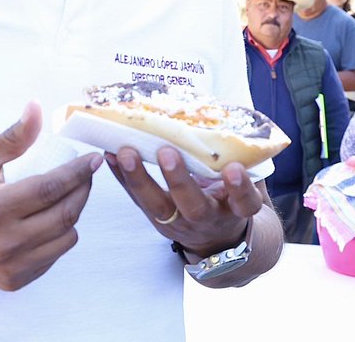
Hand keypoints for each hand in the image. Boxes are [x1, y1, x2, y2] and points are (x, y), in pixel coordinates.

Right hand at [0, 102, 102, 290]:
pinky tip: (49, 220)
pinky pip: (53, 257)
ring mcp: (10, 266)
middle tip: (85, 175)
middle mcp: (4, 242)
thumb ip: (11, 137)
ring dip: (73, 214)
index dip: (77, 172)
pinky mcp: (13, 281)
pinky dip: (58, 236)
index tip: (92, 159)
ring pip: (65, 239)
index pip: (50, 188)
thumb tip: (36, 109)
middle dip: (82, 190)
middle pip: (64, 214)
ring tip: (67, 196)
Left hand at [106, 146, 259, 257]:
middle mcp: (207, 219)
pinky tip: (110, 155)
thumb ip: (234, 162)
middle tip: (166, 152)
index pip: (245, 203)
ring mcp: (179, 223)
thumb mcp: (240, 188)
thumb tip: (221, 115)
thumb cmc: (228, 199)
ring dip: (139, 178)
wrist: (215, 238)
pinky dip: (122, 177)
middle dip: (179, 180)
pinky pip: (136, 200)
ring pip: (158, 206)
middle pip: (194, 207)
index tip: (234, 168)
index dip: (239, 188)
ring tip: (126, 152)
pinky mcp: (155, 219)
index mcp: (235, 210)